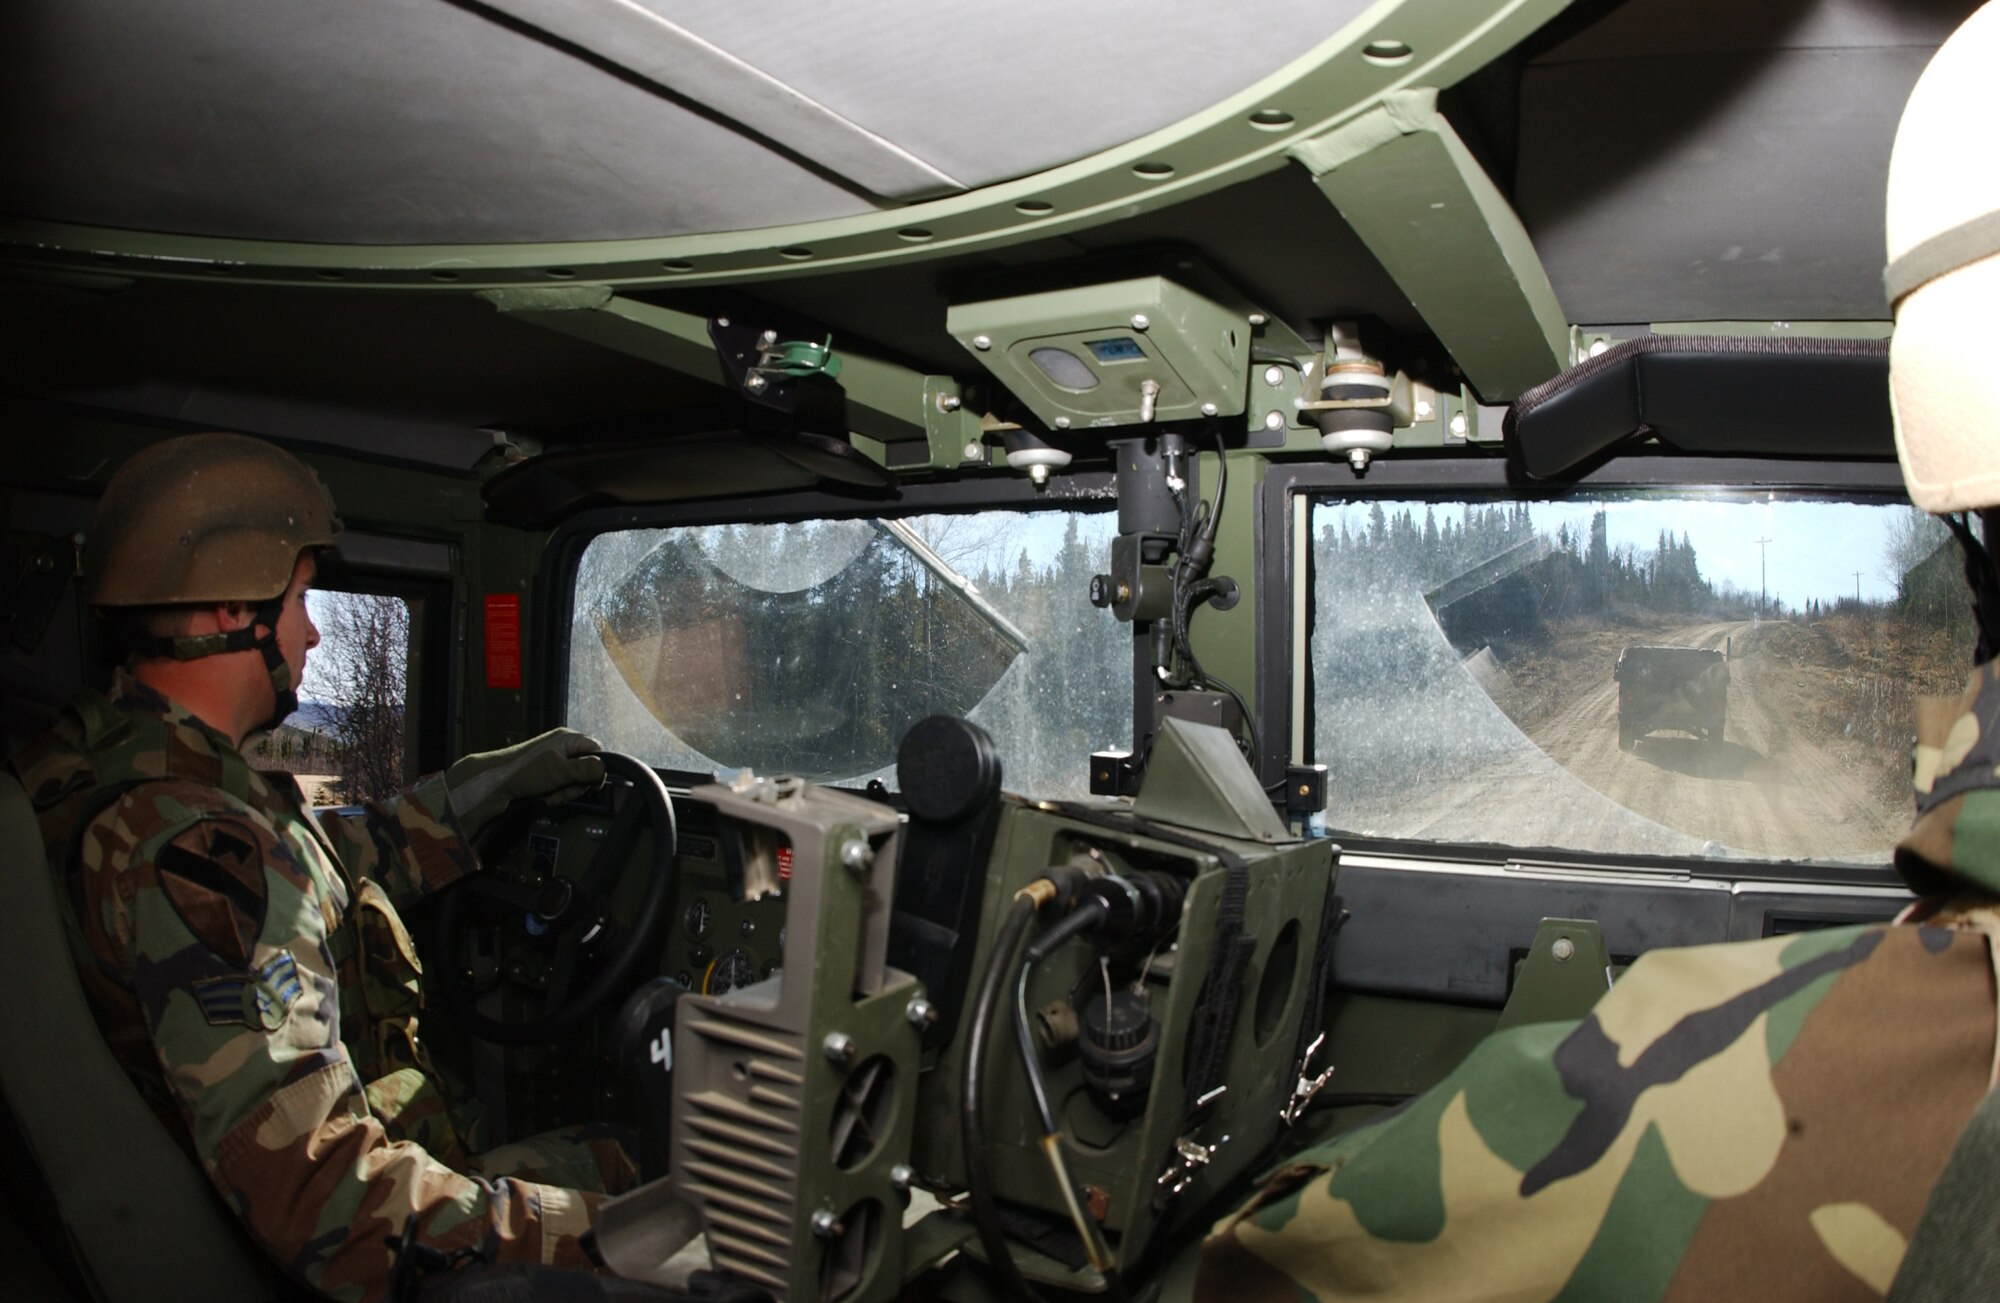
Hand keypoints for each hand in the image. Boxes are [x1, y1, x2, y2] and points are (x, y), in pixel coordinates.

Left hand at [445, 728, 605, 841]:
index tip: (592, 783)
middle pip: (587, 768)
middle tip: (564, 791)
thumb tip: (604, 771)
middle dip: (577, 785)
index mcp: (568, 739)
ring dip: (566, 792)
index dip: (597, 767)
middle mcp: (563, 747)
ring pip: (574, 779)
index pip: (597, 750)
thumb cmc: (526, 772)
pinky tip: (546, 797)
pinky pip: (562, 785)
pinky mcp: (546, 774)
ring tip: (551, 796)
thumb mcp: (562, 770)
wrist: (495, 783)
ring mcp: (554, 761)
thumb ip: (587, 769)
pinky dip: (557, 794)